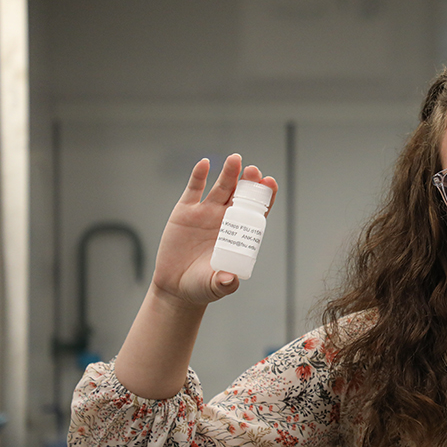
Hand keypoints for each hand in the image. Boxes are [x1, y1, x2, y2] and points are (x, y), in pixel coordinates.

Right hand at [150, 154, 277, 307]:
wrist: (176, 287)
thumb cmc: (202, 286)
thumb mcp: (215, 286)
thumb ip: (224, 283)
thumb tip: (230, 279)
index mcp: (240, 234)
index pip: (258, 211)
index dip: (265, 196)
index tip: (270, 183)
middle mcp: (226, 220)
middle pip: (241, 195)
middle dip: (249, 182)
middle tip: (254, 170)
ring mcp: (206, 213)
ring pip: (221, 188)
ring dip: (229, 173)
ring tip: (235, 159)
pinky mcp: (185, 212)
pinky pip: (194, 189)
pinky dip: (199, 176)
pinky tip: (205, 163)